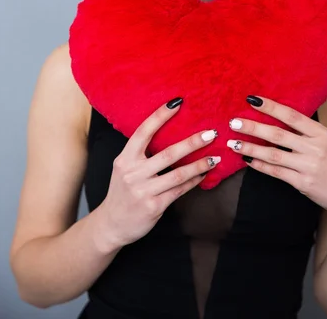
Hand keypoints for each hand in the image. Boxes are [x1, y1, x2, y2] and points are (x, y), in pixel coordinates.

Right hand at [97, 98, 219, 249]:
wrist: (112, 223)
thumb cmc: (122, 190)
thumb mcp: (125, 168)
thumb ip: (141, 153)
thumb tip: (170, 133)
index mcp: (125, 158)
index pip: (143, 132)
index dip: (160, 116)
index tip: (177, 102)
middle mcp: (133, 173)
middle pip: (168, 154)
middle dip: (192, 142)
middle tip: (211, 133)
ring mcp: (143, 191)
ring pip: (178, 174)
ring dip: (199, 164)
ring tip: (215, 157)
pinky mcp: (153, 206)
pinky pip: (179, 190)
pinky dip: (194, 181)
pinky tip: (204, 174)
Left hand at [227, 96, 326, 222]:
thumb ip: (306, 131)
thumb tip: (277, 117)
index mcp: (320, 133)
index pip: (291, 116)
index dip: (271, 107)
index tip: (252, 99)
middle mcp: (315, 148)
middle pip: (278, 134)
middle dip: (253, 127)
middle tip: (234, 122)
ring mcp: (309, 166)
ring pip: (273, 154)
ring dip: (251, 148)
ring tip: (234, 143)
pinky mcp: (303, 183)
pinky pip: (277, 172)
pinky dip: (261, 166)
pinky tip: (248, 160)